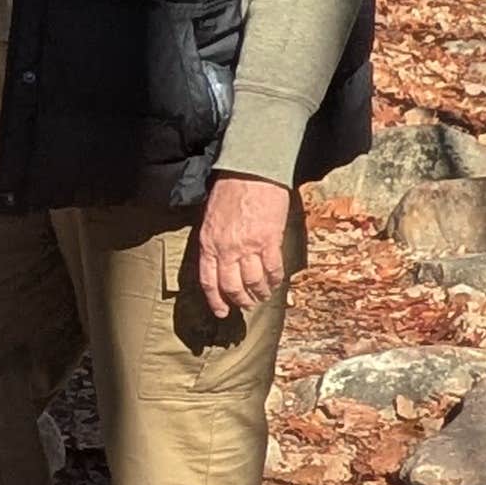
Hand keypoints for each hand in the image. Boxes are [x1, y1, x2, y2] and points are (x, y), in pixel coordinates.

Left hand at [195, 172, 291, 320]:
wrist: (252, 172)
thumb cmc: (230, 190)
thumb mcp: (210, 216)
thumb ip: (213, 240)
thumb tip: (218, 260)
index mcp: (209, 243)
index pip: (209, 281)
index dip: (216, 300)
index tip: (222, 312)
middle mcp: (226, 249)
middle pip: (232, 286)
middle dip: (240, 300)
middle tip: (246, 306)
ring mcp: (248, 247)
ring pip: (253, 282)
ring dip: (259, 293)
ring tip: (263, 295)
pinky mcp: (269, 241)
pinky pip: (273, 269)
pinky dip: (275, 279)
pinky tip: (276, 282)